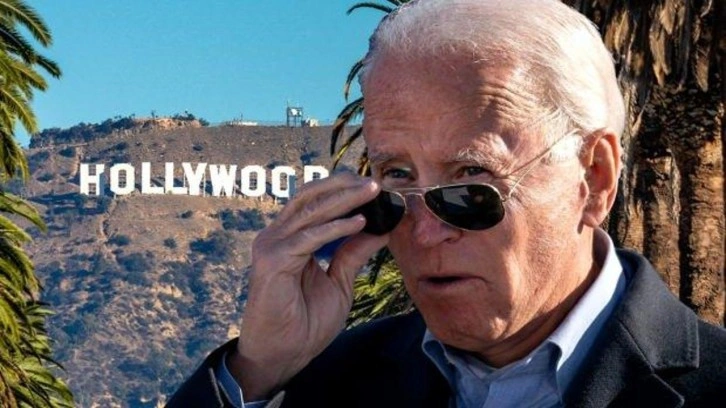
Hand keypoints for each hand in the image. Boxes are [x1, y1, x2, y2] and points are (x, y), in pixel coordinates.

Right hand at [227, 173, 388, 399]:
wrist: (284, 354)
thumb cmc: (306, 322)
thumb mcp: (340, 281)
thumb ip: (353, 253)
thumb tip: (379, 229)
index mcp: (290, 238)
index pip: (315, 202)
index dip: (342, 190)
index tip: (374, 187)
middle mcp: (277, 236)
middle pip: (310, 197)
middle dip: (344, 186)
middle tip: (375, 182)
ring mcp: (271, 245)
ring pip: (310, 210)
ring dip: (343, 199)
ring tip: (371, 192)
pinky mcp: (272, 260)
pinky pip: (308, 237)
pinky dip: (335, 228)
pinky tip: (358, 223)